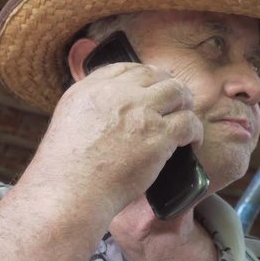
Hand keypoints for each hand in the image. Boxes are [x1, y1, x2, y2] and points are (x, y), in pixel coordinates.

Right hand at [23, 63, 202, 218]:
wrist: (70, 192)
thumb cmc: (64, 169)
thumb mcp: (67, 120)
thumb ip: (90, 106)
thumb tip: (109, 107)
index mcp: (92, 89)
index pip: (127, 68)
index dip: (145, 77)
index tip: (152, 88)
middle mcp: (117, 94)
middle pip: (155, 76)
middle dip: (168, 87)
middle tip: (175, 103)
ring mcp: (140, 113)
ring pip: (177, 92)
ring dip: (185, 104)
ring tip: (186, 117)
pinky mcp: (158, 135)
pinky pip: (188, 122)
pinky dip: (194, 131)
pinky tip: (192, 141)